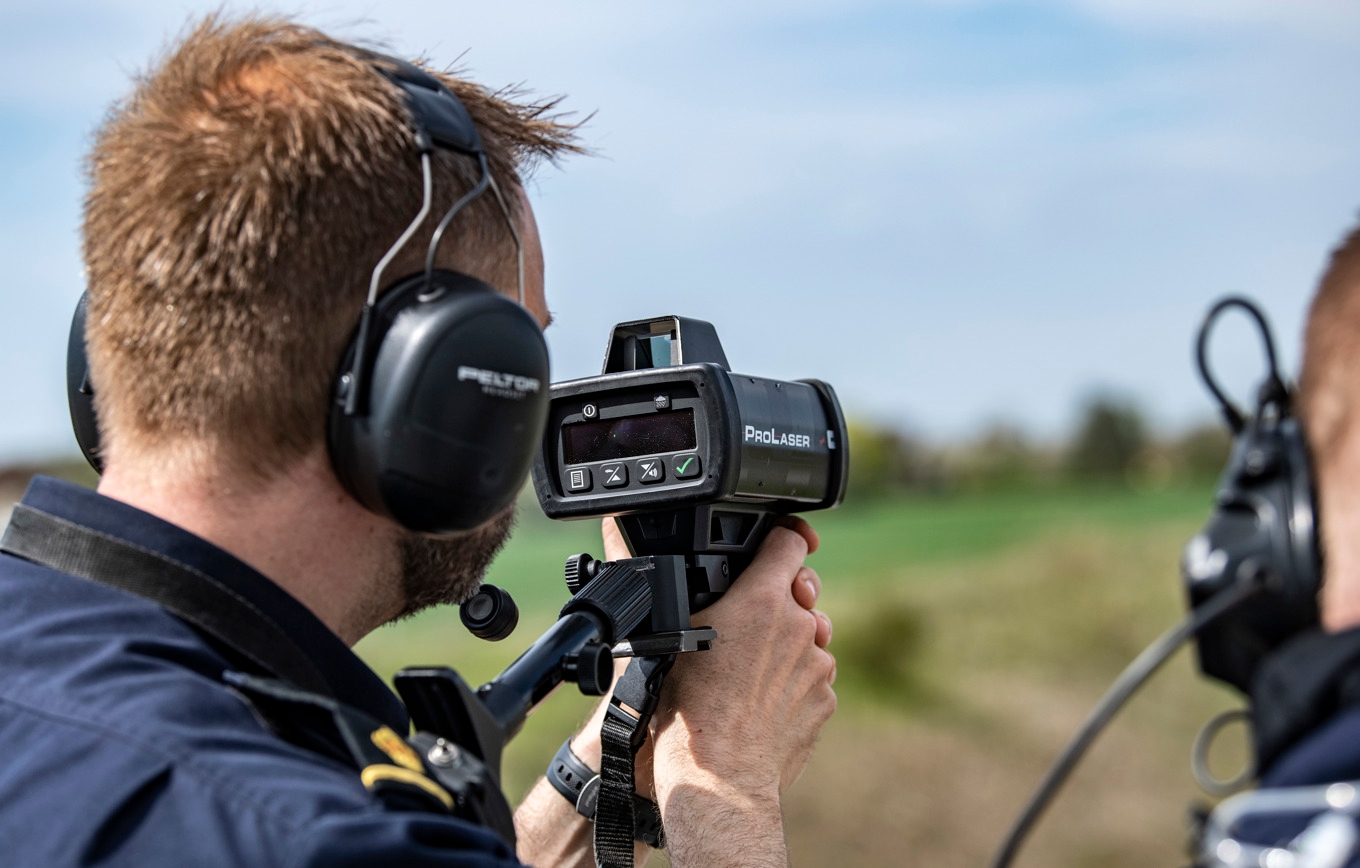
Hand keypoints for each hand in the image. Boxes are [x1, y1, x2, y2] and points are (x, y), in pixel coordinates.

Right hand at [651, 518, 836, 799]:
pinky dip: (794, 682)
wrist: (718, 776)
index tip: (777, 542)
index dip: (781, 538)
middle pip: (800, 592)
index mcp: (761, 598)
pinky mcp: (825, 699)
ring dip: (788, 644)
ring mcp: (818, 663)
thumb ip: (680, 587)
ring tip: (749, 673)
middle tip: (747, 625)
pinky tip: (763, 701)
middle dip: (780, 600)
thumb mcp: (670, 633)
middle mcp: (799, 625)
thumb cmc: (687, 710)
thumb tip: (631, 539)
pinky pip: (813, 677)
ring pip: (809, 637)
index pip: (789, 541)